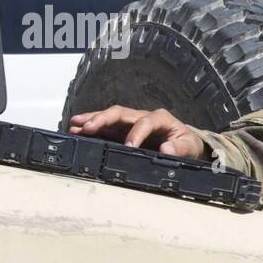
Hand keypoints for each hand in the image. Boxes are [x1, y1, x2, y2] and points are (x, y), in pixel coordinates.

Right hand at [68, 105, 206, 158]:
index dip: (136, 133)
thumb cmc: (186, 144)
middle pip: (120, 113)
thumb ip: (179, 148)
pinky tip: (77, 130)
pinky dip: (92, 128)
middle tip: (86, 126)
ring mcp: (131, 123)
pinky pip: (106, 127)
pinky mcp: (123, 131)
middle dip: (103, 118)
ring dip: (92, 120)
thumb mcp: (188, 146)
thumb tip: (166, 149)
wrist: (184, 146)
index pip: (145, 122)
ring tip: (74, 125)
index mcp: (160, 118)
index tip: (129, 146)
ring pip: (110, 117)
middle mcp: (142, 117)